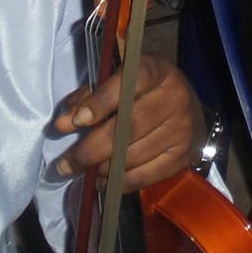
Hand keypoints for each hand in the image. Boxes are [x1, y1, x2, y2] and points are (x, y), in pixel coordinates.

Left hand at [53, 53, 205, 192]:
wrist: (187, 112)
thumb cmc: (142, 94)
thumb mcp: (116, 82)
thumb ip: (87, 97)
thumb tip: (63, 124)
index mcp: (158, 70)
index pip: (133, 81)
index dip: (103, 100)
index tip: (77, 121)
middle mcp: (175, 97)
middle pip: (131, 126)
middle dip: (92, 148)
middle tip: (65, 164)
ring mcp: (182, 129)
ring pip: (134, 155)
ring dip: (101, 168)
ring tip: (83, 171)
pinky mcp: (181, 157)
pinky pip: (144, 176)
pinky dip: (117, 182)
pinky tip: (103, 179)